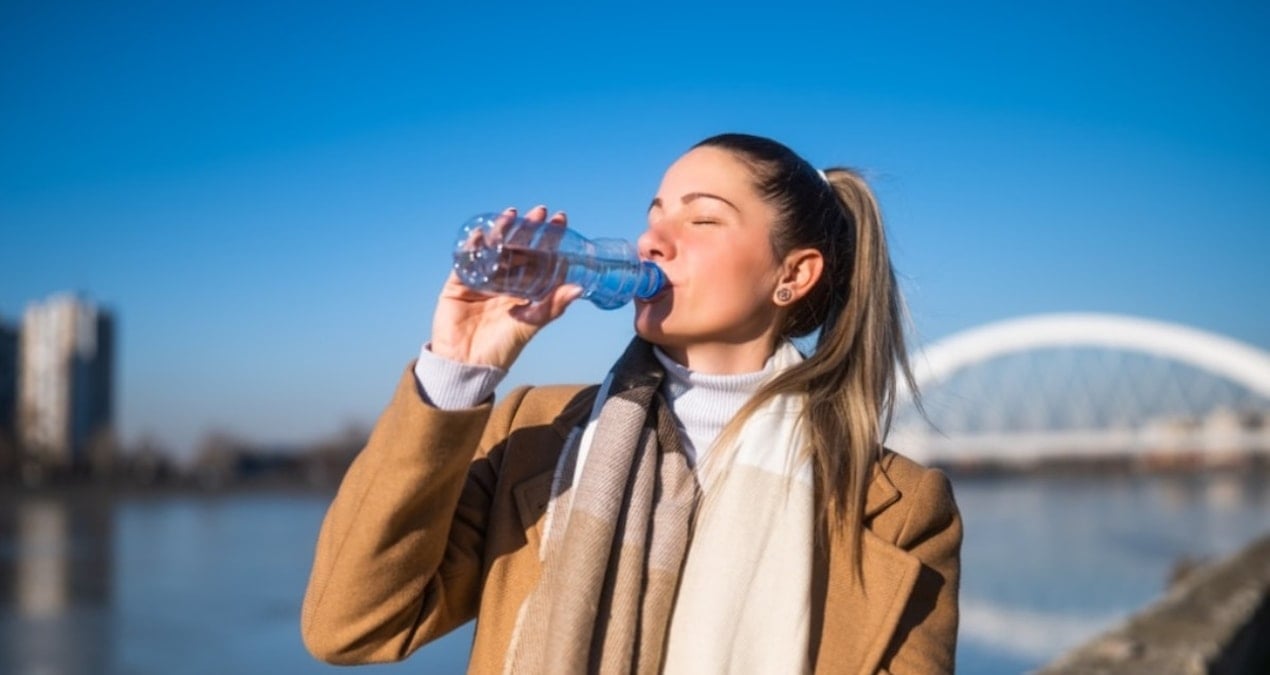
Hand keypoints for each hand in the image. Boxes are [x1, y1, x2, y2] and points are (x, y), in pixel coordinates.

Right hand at [429, 206, 582, 368]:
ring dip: (503, 231)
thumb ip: (551, 306)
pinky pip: (467, 260)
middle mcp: (505, 281)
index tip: (560, 221)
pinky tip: (483, 233)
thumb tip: (578, 288)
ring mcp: (482, 280)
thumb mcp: (530, 326)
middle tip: (540, 212)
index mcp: (525, 290)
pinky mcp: (460, 283)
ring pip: (495, 249)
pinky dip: (474, 246)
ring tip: (513, 214)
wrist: (465, 366)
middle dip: (529, 230)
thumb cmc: (501, 349)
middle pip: (518, 249)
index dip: (550, 240)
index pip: (540, 258)